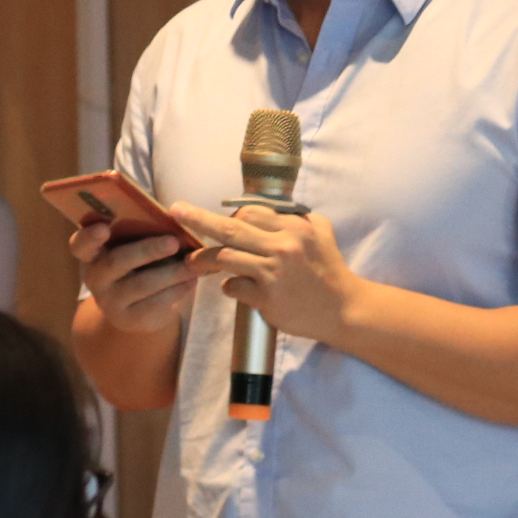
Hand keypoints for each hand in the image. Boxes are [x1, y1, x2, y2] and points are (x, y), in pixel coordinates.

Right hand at [70, 219, 197, 334]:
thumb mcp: (134, 247)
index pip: (80, 244)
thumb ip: (141, 232)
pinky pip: (154, 303)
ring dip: (172, 272)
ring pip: (141, 284)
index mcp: (92, 253)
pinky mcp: (128, 319)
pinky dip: (176, 290)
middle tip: (173, 242)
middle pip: (116, 262)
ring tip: (194, 263)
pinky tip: (191, 281)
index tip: (103, 228)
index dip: (89, 236)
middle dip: (147, 250)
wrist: (138, 308)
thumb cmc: (140, 264)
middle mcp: (95, 277)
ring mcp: (109, 301)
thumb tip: (176, 216)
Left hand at [171, 203, 360, 346]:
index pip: (250, 212)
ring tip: (191, 263)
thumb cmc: (329, 269)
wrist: (342, 309)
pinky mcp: (267, 298)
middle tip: (175, 210)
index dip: (231, 216)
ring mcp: (273, 273)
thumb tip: (269, 208)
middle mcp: (283, 247)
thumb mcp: (321, 232)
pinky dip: (227, 286)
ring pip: (225, 257)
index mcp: (294, 228)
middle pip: (230, 228)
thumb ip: (296, 217)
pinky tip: (233, 288)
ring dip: (204, 260)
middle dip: (198, 218)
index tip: (219, 223)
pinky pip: (232, 287)